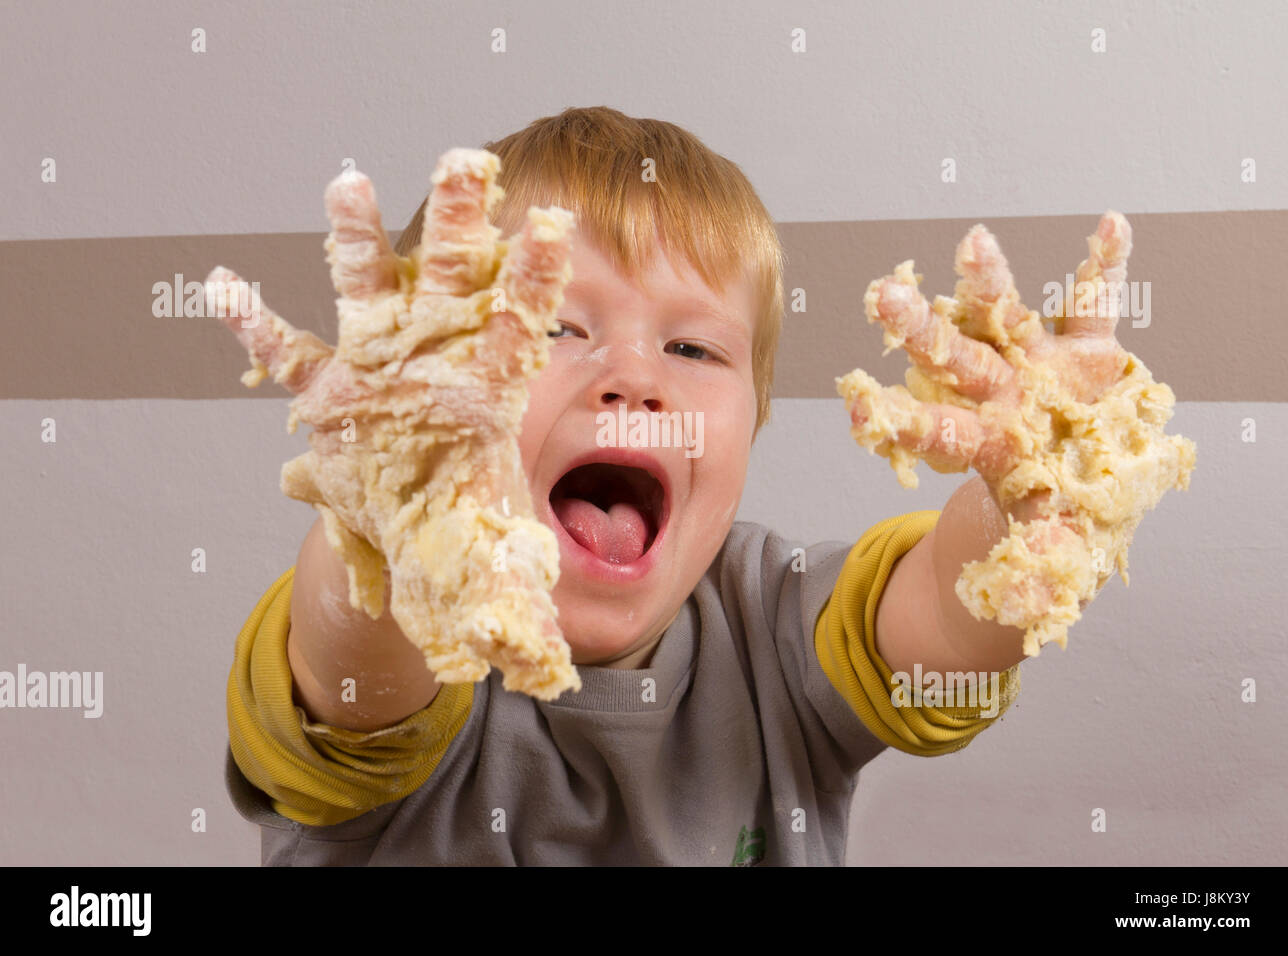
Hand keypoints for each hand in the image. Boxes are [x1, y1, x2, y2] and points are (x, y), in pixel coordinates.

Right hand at [207, 149, 581, 697]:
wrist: (413, 538)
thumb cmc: (464, 536)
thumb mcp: (493, 574)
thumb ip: (521, 615)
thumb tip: (544, 673)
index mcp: (488, 405)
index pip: (521, 333)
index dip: (535, 282)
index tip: (552, 222)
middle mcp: (436, 372)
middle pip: (450, 289)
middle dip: (456, 228)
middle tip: (464, 161)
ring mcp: (380, 376)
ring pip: (370, 297)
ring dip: (359, 244)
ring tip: (346, 181)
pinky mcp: (327, 397)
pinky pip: (286, 356)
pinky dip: (254, 327)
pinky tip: (220, 286)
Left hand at [837, 212, 1195, 653]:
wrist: (1075, 483)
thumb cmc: (1045, 516)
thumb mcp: (1039, 555)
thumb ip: (1031, 571)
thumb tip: (1024, 605)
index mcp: (984, 445)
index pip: (936, 431)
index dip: (901, 422)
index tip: (859, 409)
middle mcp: (1001, 397)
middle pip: (955, 362)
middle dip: (921, 330)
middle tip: (880, 295)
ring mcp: (1040, 369)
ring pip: (1009, 321)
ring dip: (991, 283)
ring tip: (973, 240)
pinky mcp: (1087, 353)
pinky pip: (1096, 307)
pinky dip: (1104, 268)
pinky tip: (1111, 224)